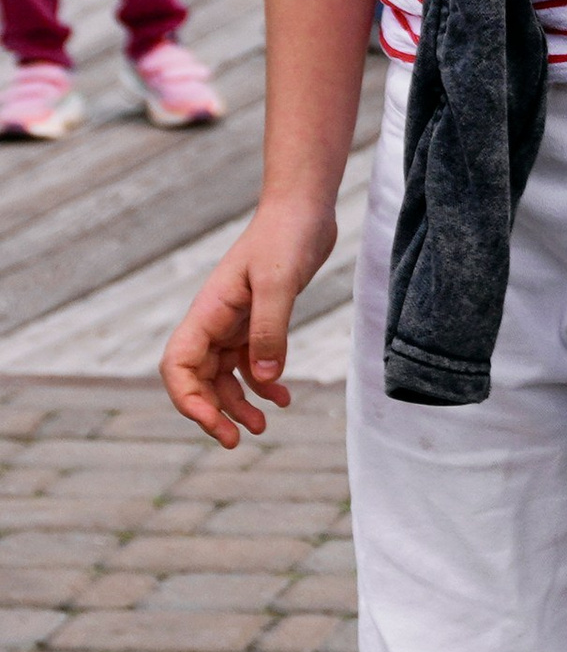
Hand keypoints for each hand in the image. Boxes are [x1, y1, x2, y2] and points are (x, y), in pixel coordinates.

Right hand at [161, 199, 338, 445]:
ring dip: (238, 404)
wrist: (304, 209)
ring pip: (223, 375)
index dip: (188, 400)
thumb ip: (271, 329)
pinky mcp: (258, 319)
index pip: (177, 365)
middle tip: (236, 442)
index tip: (214, 424)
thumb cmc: (287, 236)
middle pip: (196, 378)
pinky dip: (263, 384)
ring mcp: (235, 321)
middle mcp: (215, 320)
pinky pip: (251, 362)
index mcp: (208, 312)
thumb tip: (264, 378)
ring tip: (263, 428)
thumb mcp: (280, 282)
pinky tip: (284, 398)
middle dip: (212, 413)